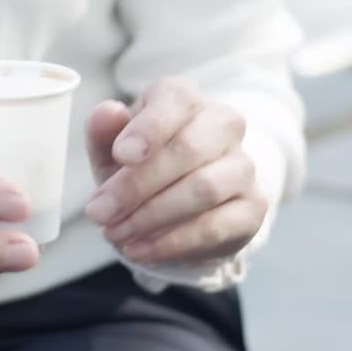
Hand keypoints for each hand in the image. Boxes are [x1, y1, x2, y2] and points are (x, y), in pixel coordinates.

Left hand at [84, 77, 265, 263]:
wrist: (178, 208)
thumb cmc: (141, 167)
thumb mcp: (111, 150)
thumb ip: (104, 131)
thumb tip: (106, 112)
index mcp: (185, 99)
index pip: (176, 99)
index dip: (148, 128)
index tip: (121, 156)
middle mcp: (222, 124)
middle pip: (188, 149)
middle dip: (137, 185)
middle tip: (99, 212)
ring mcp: (243, 166)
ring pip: (204, 188)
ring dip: (152, 216)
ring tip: (116, 234)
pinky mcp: (252, 207)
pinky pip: (215, 226)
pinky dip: (172, 242)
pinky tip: (141, 250)